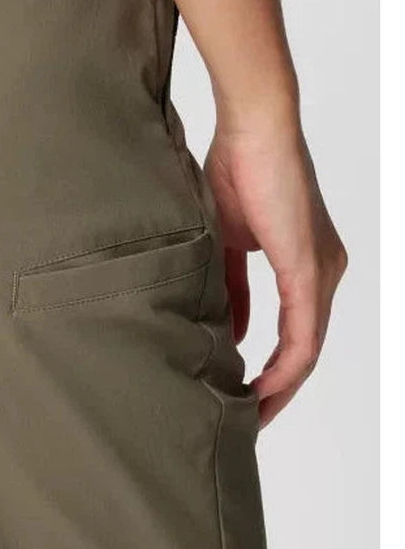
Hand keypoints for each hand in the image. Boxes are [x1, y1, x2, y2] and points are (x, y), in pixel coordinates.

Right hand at [204, 115, 346, 427]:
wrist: (254, 130)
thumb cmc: (236, 167)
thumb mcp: (224, 239)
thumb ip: (229, 283)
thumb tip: (225, 323)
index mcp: (305, 261)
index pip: (294, 330)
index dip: (270, 366)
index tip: (242, 390)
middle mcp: (325, 271)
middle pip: (305, 349)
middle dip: (277, 388)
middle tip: (249, 418)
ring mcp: (322, 272)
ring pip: (307, 349)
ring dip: (281, 386)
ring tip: (253, 413)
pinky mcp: (310, 270)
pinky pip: (304, 334)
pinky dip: (284, 366)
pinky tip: (262, 387)